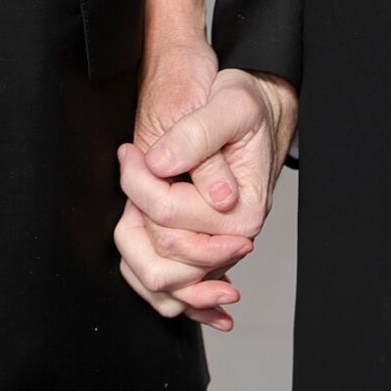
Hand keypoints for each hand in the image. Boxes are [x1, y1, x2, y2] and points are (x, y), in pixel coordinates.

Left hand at [117, 32, 245, 331]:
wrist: (260, 116)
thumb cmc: (249, 110)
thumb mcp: (230, 106)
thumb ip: (196, 136)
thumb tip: (162, 164)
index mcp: (242, 212)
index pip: (169, 214)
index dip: (138, 181)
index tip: (131, 152)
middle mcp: (231, 240)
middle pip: (161, 254)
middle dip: (133, 209)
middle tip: (133, 165)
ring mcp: (217, 251)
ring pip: (160, 279)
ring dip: (134, 243)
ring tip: (135, 197)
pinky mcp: (203, 252)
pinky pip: (167, 284)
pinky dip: (146, 269)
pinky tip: (137, 235)